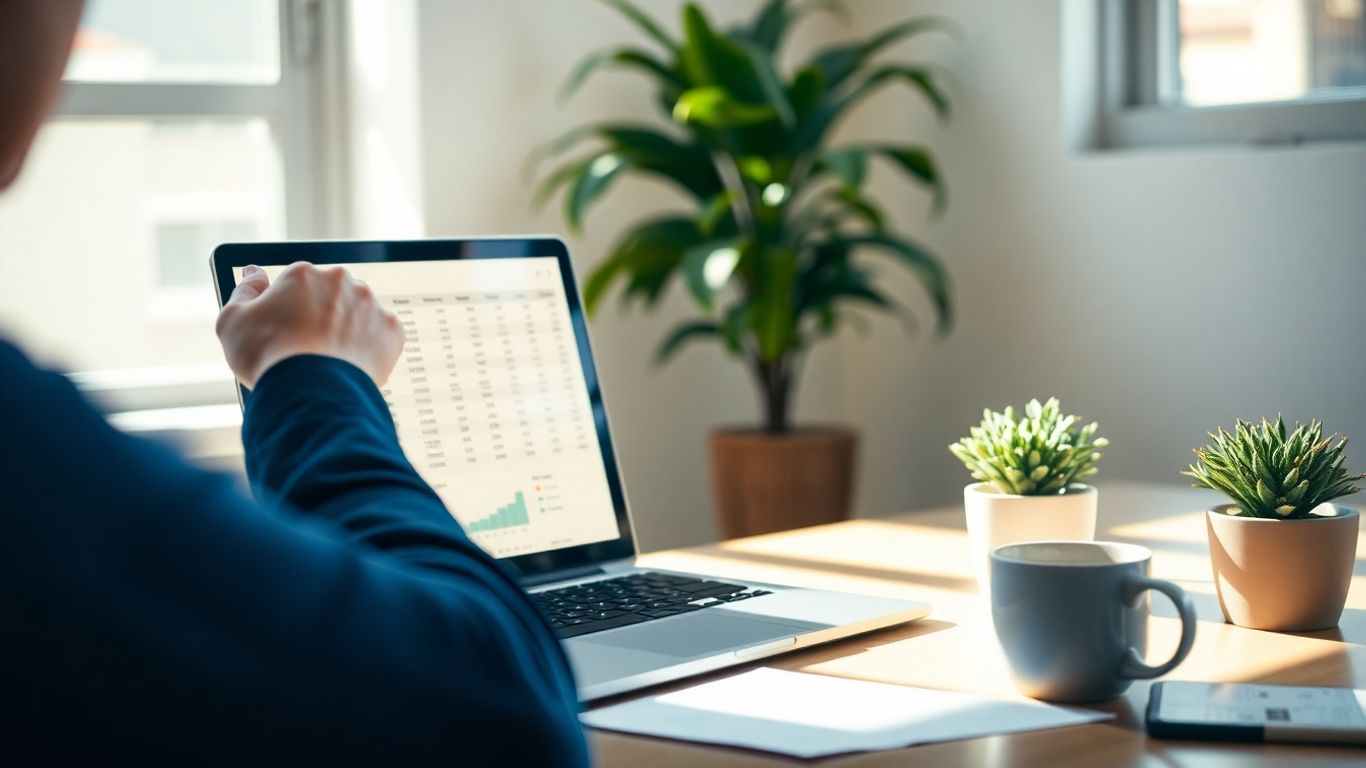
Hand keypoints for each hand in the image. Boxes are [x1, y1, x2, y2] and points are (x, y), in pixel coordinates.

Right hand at [216, 262, 403, 389]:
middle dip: (321, 318)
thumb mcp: (233, 321)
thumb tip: (253, 272)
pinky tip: (349, 366)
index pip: (297, 286)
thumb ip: (244, 291)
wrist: (310, 393)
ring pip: (357, 315)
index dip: (289, 312)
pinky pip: (381, 336)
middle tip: (308, 350)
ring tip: (329, 362)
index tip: (287, 334)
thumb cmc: (267, 357)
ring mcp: (370, 305)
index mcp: (303, 273)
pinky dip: (369, 349)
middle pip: (330, 297)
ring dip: (346, 331)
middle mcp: (341, 281)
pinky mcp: (392, 331)